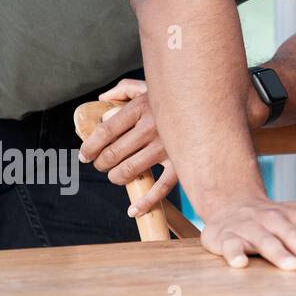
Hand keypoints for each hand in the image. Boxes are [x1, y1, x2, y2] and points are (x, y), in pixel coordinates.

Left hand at [79, 79, 179, 215]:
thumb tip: (102, 99)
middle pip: (113, 153)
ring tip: (117, 175)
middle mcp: (152, 127)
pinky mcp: (181, 162)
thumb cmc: (176, 95)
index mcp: (141, 107)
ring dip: (117, 177)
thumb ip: (124, 90)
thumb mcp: (149, 86)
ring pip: (129, 170)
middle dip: (102, 163)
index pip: (105, 131)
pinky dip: (146, 202)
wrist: (210, 99)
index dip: (90, 146)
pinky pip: (161, 187)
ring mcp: (167, 147)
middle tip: (102, 164)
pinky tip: (133, 210)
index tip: (84, 154)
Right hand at [199, 196, 295, 269]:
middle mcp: (276, 219)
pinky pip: (230, 244)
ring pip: (266, 240)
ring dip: (279, 253)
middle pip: (295, 235)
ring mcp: (250, 227)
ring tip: (292, 267)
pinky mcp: (226, 236)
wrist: (232, 204)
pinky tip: (240, 264)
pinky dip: (234, 253)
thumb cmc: (279, 219)